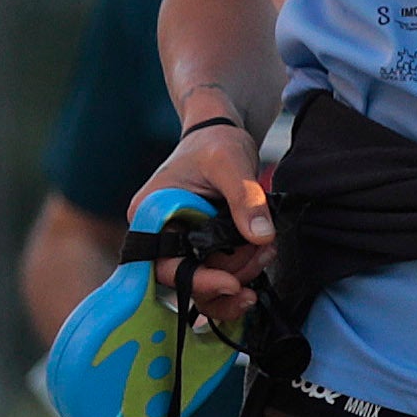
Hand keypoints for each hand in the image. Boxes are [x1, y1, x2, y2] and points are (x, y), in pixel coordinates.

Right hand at [145, 116, 270, 324]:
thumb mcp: (230, 161)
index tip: (233, 282)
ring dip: (240, 275)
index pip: (166, 265)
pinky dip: (242, 272)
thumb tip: (261, 237)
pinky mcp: (202, 248)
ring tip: (267, 252)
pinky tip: (261, 255)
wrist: (221, 134)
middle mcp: (160, 236)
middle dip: (229, 277)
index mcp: (150, 215)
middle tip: (263, 256)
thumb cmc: (215, 140)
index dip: (199, 281)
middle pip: (188, 280)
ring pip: (206, 282)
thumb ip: (245, 197)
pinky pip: (217, 274)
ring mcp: (181, 244)